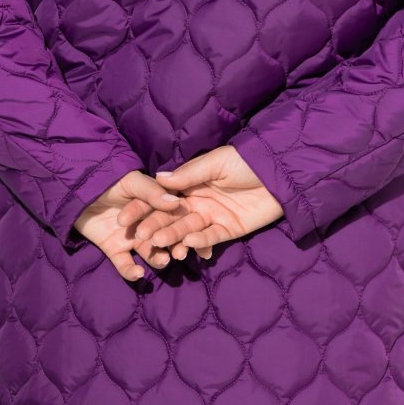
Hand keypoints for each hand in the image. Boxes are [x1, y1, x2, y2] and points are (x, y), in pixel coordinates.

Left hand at [72, 169, 210, 281]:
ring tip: (163, 261)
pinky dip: (131, 271)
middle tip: (179, 254)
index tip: (191, 238)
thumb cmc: (108, 180)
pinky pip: (125, 264)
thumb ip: (151, 192)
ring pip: (149, 252)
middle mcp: (147, 223)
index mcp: (156, 205)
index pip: (172, 217)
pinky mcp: (115, 249)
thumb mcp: (131, 182)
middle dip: (173, 246)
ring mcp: (131, 238)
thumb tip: (174, 203)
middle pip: (163, 237)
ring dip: (157, 258)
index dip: (182, 227)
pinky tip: (137, 273)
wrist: (77, 189)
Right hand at [119, 145, 284, 253]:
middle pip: (172, 217)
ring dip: (174, 237)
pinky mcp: (229, 229)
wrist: (278, 171)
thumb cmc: (245, 160)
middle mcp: (198, 202)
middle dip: (155, 226)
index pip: (163, 198)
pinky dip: (201, 241)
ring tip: (160, 244)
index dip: (145, 207)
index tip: (125, 218)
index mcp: (191, 184)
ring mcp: (213, 216)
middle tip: (140, 237)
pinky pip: (211, 237)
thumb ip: (188, 174)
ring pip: (188, 230)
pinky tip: (190, 243)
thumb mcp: (215, 163)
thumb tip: (158, 178)